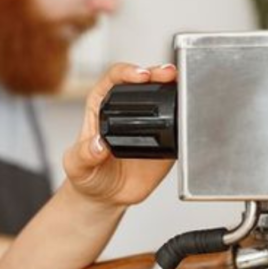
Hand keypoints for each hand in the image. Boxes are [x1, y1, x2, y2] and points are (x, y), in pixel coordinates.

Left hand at [63, 63, 177, 205]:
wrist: (106, 196)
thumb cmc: (88, 175)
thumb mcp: (77, 165)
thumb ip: (84, 154)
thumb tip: (97, 145)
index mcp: (101, 106)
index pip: (114, 79)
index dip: (127, 72)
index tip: (138, 76)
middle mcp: (127, 109)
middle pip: (143, 80)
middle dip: (156, 72)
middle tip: (165, 74)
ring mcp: (148, 123)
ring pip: (164, 95)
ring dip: (175, 87)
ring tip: (182, 85)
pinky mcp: (165, 140)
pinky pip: (178, 124)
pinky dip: (186, 114)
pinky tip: (190, 112)